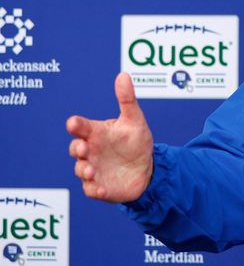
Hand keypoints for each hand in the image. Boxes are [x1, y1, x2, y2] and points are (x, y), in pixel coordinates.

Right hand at [66, 72, 153, 202]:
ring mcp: (93, 169)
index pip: (81, 127)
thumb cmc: (135, 141)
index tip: (73, 123)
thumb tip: (123, 75)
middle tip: (83, 148)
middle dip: (77, 148)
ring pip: (81, 170)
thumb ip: (127, 100)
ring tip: (91, 169)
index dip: (76, 125)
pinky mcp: (99, 187)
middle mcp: (91, 151)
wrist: (147, 168)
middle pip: (76, 148)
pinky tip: (101, 190)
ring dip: (84, 170)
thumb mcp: (134, 121)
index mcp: (96, 133)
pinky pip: (92, 190)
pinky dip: (94, 190)